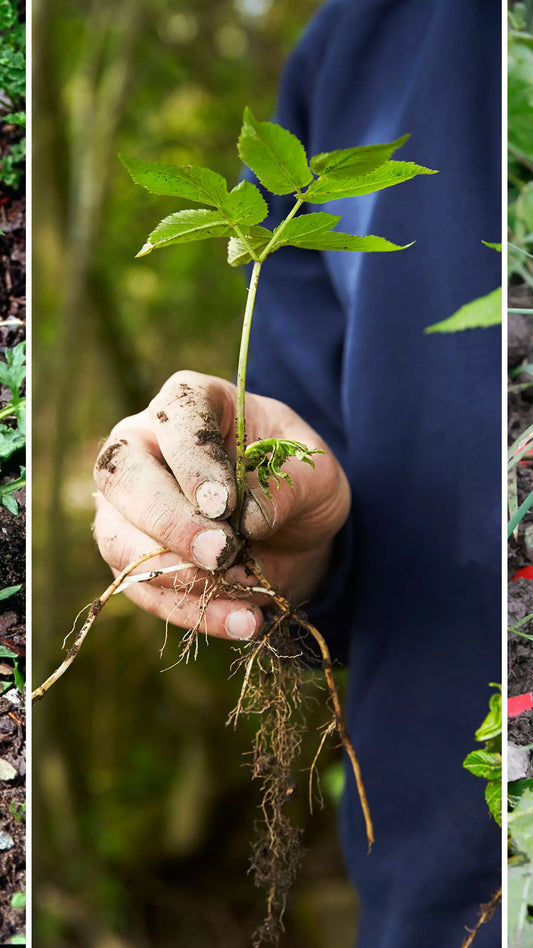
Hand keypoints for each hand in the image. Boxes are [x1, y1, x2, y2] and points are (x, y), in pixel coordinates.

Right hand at [93, 370, 350, 641]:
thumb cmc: (295, 478)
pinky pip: (143, 590)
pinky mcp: (131, 556)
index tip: (225, 504)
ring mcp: (127, 504)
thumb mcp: (314, 474)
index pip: (175, 420)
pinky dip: (192, 612)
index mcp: (189, 402)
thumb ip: (286, 487)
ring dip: (178, 577)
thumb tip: (248, 519)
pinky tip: (241, 621)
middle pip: (123, 477)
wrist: (293, 528)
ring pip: (119, 540)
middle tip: (221, 555)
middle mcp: (142, 445)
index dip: (194, 463)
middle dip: (171, 523)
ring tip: (245, 601)